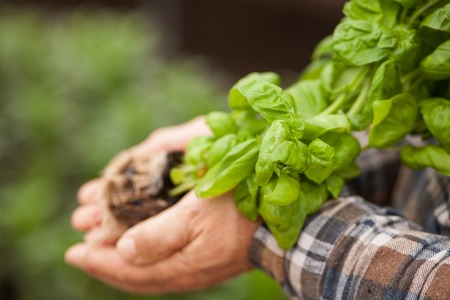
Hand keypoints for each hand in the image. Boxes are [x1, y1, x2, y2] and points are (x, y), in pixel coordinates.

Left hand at [65, 117, 260, 293]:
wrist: (280, 228)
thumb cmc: (239, 213)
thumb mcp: (197, 217)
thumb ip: (158, 236)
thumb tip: (123, 251)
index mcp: (179, 265)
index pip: (129, 271)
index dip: (98, 261)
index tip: (74, 248)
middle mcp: (182, 273)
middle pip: (133, 275)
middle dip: (103, 259)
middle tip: (80, 242)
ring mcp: (192, 268)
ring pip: (145, 270)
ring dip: (119, 256)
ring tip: (99, 240)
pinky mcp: (201, 260)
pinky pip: (160, 264)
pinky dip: (140, 255)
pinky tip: (135, 243)